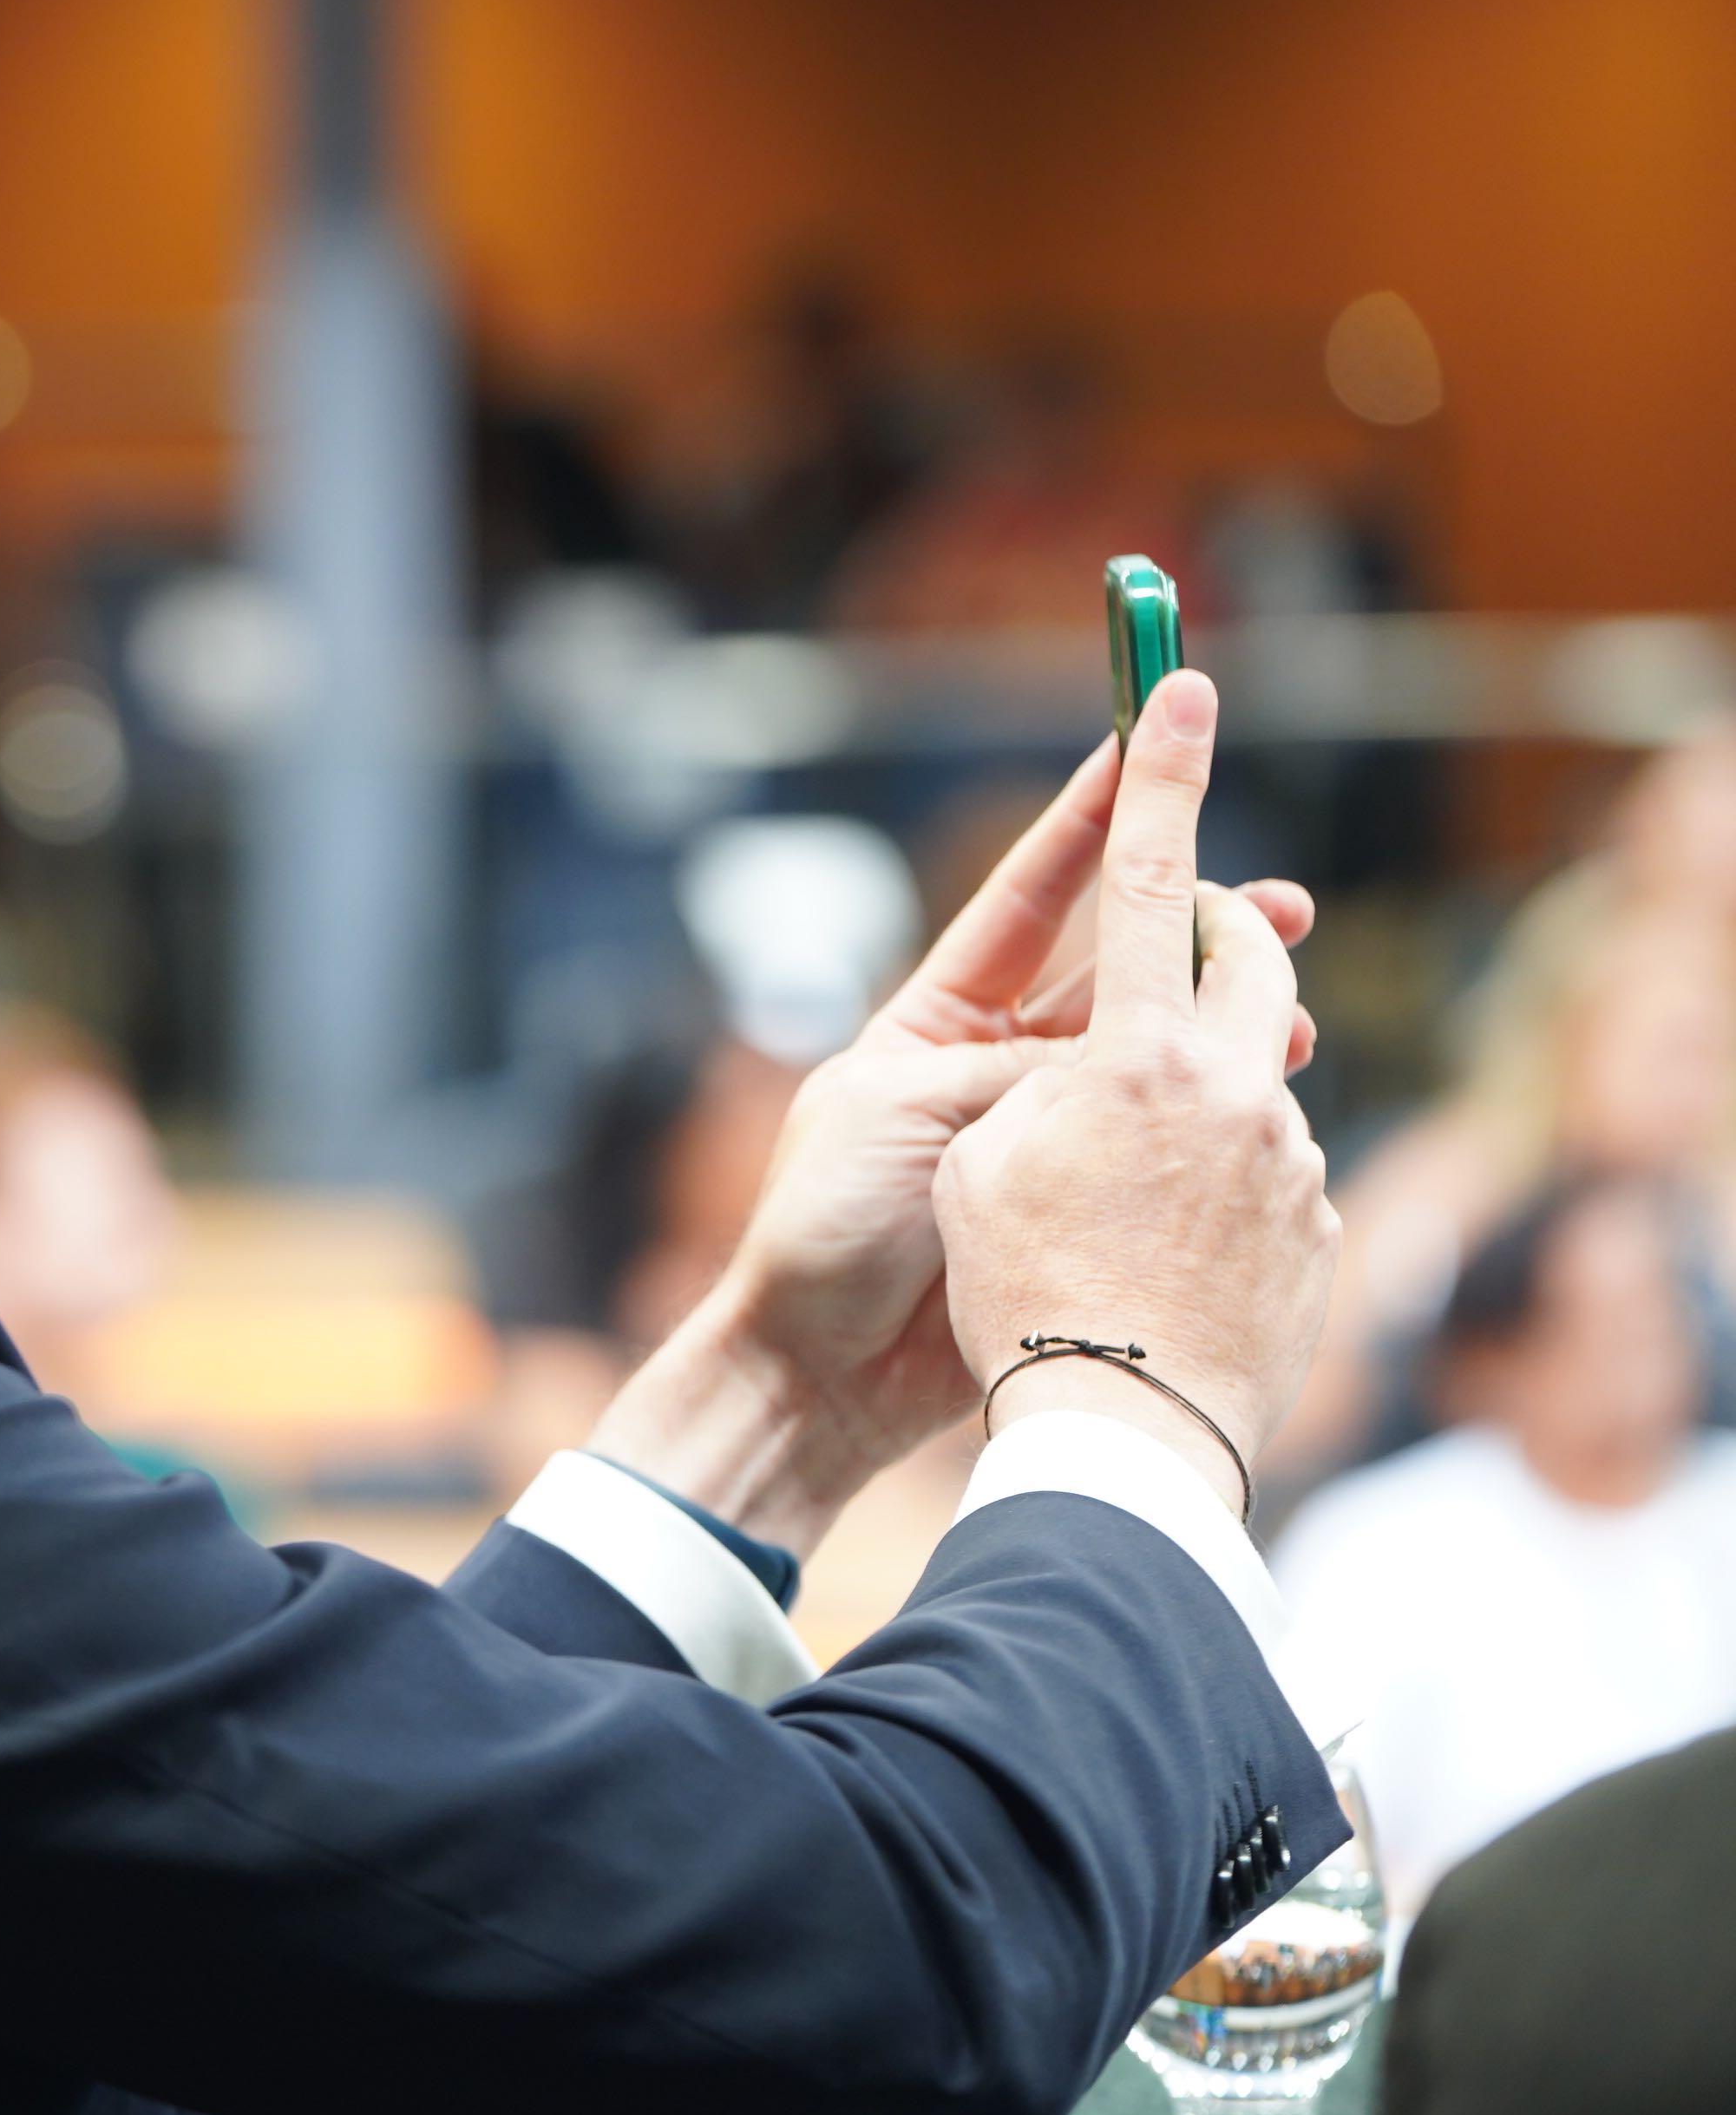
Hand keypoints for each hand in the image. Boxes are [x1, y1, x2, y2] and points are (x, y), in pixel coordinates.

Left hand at [593, 716, 1314, 1554]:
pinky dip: (1208, 1119)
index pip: (1026, 902)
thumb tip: (1128, 1055)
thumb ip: (1021, 1077)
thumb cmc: (831, 1230)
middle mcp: (991, 1066)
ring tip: (1298, 1014)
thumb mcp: (915, 1118)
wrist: (816, 1369)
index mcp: (932, 1024)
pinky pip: (1149, 1146)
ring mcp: (1038, 1135)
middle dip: (1195, 931)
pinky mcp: (1070, 1206)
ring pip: (1146, 1059)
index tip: (1142, 746)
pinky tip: (1265, 1101)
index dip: (1086, 826)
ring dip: (1219, 1028)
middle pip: (1111, 975)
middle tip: (1285, 904)